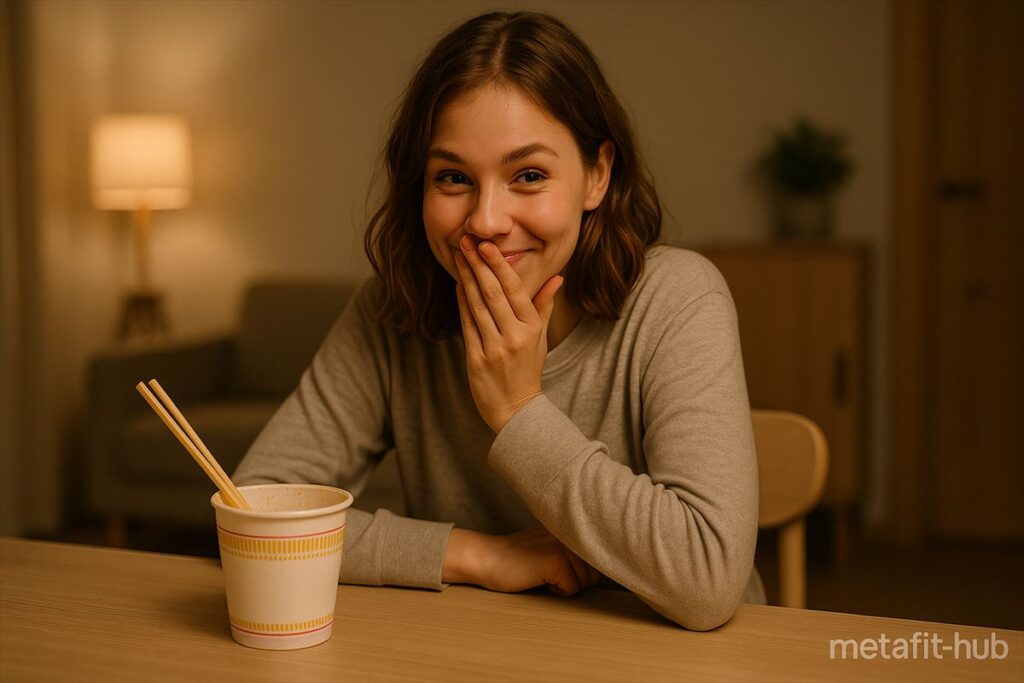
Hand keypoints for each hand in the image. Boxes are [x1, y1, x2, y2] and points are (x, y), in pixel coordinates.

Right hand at [443, 525, 601, 596]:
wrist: (487, 558)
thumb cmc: (518, 559)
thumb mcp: (550, 546)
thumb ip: (574, 550)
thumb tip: (605, 565)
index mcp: (571, 526)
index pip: (598, 556)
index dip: (587, 570)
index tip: (566, 567)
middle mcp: (570, 532)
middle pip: (595, 572)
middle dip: (576, 581)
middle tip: (549, 572)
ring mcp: (563, 545)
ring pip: (585, 582)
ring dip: (566, 586)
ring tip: (543, 573)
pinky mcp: (556, 560)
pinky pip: (572, 589)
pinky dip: (557, 591)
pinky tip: (538, 578)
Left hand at [453, 236, 562, 432]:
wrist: (516, 410)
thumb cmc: (528, 369)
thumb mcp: (541, 338)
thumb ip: (545, 306)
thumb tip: (558, 277)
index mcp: (531, 329)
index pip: (515, 290)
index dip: (499, 266)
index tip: (487, 245)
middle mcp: (514, 337)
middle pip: (493, 294)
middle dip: (479, 265)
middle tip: (467, 241)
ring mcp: (494, 348)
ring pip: (477, 306)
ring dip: (467, 278)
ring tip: (459, 256)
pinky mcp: (476, 359)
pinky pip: (467, 324)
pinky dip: (461, 302)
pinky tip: (458, 283)